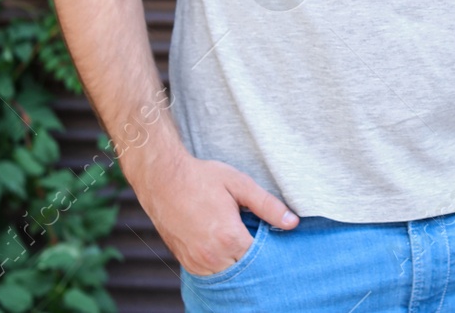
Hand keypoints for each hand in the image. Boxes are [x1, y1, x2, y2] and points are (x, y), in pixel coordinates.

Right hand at [127, 145, 298, 275]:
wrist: (162, 179)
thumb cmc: (201, 178)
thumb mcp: (239, 184)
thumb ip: (267, 205)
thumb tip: (292, 222)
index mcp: (228, 237)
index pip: (262, 259)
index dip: (273, 251)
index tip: (279, 240)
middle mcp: (212, 256)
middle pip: (246, 271)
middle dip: (258, 261)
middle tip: (264, 243)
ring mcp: (197, 262)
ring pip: (228, 276)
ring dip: (239, 265)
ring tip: (245, 244)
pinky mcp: (186, 262)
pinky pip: (211, 274)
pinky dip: (223, 265)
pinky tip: (228, 249)